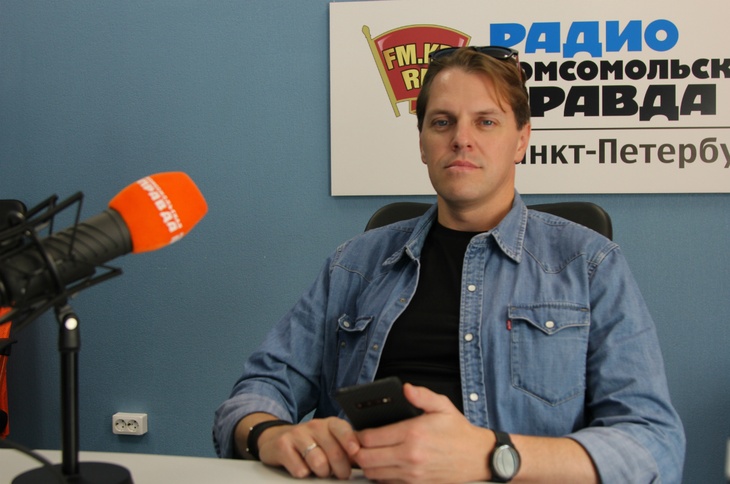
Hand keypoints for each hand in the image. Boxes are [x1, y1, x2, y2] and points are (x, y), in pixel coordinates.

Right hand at [256, 416, 359, 478]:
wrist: (277, 438)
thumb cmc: (310, 442)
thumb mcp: (329, 439)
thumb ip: (347, 447)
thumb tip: (367, 457)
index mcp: (329, 423)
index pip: (343, 429)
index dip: (350, 441)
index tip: (356, 452)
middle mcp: (314, 426)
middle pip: (334, 451)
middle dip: (340, 469)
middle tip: (341, 474)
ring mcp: (297, 434)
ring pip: (318, 461)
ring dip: (321, 472)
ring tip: (320, 470)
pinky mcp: (283, 446)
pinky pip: (300, 469)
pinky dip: (303, 473)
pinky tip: (302, 468)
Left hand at [353, 383, 492, 483]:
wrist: (477, 457)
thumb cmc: (458, 431)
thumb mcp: (442, 406)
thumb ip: (422, 395)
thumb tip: (406, 389)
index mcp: (413, 433)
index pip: (370, 437)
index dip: (358, 434)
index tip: (357, 430)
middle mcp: (410, 456)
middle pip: (366, 458)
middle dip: (356, 450)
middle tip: (356, 443)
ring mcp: (412, 474)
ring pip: (373, 473)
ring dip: (366, 464)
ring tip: (367, 453)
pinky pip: (387, 483)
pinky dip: (380, 475)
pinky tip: (383, 464)